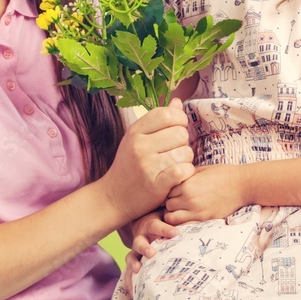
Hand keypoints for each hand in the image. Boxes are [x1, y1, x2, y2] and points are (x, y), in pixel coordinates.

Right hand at [98, 99, 193, 225]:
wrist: (114, 197)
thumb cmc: (129, 165)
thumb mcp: (137, 138)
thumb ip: (158, 120)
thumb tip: (178, 102)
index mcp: (135, 131)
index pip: (167, 114)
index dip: (179, 119)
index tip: (178, 128)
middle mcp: (140, 146)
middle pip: (180, 133)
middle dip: (183, 142)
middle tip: (175, 150)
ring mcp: (148, 166)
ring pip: (186, 152)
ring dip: (186, 159)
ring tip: (175, 163)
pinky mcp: (156, 185)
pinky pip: (184, 170)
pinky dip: (186, 172)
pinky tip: (178, 175)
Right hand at [124, 210, 177, 293]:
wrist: (145, 220)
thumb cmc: (164, 221)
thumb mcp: (171, 218)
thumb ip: (181, 221)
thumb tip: (199, 224)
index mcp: (151, 225)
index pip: (157, 226)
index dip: (165, 230)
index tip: (176, 233)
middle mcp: (141, 238)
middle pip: (140, 242)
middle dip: (145, 248)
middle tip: (152, 253)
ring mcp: (136, 250)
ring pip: (131, 256)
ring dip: (134, 264)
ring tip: (137, 270)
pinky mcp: (134, 261)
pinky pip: (128, 271)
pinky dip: (129, 280)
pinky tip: (132, 291)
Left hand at [163, 164, 246, 224]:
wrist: (243, 185)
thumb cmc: (223, 174)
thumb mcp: (202, 169)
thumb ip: (186, 175)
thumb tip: (174, 178)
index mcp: (187, 184)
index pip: (166, 190)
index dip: (168, 190)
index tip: (174, 190)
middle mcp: (189, 198)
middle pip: (167, 204)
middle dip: (170, 202)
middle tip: (176, 200)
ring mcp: (197, 211)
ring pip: (171, 217)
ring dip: (173, 214)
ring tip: (180, 209)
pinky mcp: (204, 219)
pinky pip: (184, 224)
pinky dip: (182, 221)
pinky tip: (188, 215)